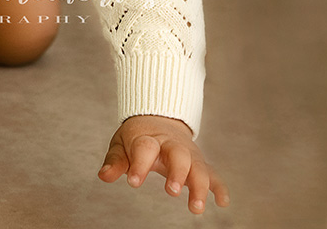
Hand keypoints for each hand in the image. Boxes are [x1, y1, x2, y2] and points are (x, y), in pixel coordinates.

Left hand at [98, 115, 229, 213]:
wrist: (159, 119)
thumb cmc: (137, 137)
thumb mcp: (121, 144)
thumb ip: (115, 161)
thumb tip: (104, 176)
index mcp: (148, 138)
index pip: (145, 149)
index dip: (139, 165)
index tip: (134, 182)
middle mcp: (171, 145)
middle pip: (178, 155)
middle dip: (177, 173)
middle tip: (172, 192)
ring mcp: (188, 154)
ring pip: (198, 167)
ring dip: (200, 187)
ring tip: (196, 208)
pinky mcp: (200, 163)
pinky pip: (213, 174)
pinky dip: (219, 187)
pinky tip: (222, 202)